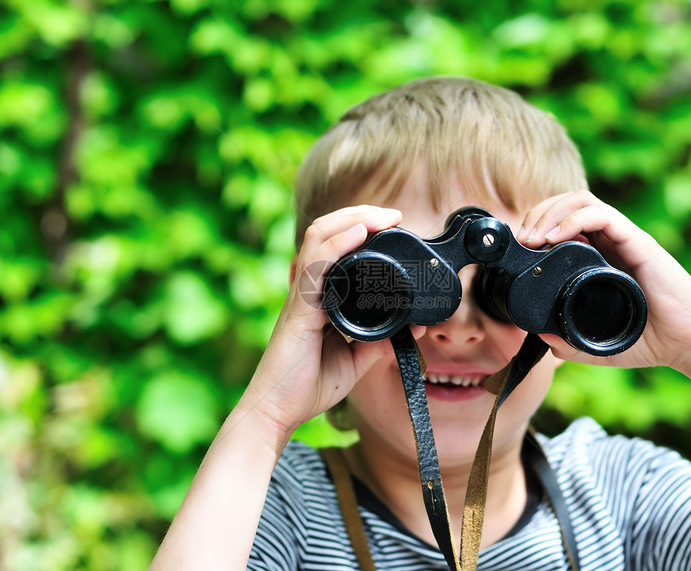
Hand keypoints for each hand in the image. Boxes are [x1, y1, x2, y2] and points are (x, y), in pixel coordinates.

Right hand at [243, 205, 421, 438]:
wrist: (278, 412)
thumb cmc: (307, 386)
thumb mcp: (354, 359)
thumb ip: (378, 341)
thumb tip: (412, 326)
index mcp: (319, 296)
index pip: (335, 246)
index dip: (361, 228)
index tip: (393, 226)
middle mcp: (308, 288)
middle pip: (327, 231)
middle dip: (362, 215)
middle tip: (395, 215)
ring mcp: (301, 296)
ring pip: (320, 237)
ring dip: (354, 219)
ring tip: (383, 216)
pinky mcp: (299, 309)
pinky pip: (317, 266)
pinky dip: (339, 245)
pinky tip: (359, 233)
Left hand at [514, 190, 690, 372]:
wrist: (690, 345)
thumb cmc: (649, 341)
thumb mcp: (596, 344)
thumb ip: (569, 342)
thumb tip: (540, 338)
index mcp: (599, 257)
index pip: (562, 222)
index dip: (536, 227)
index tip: (519, 250)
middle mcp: (610, 241)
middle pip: (566, 204)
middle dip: (536, 215)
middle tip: (522, 241)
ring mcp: (624, 239)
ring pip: (580, 200)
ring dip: (550, 212)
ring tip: (533, 238)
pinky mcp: (638, 242)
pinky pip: (602, 214)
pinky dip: (572, 219)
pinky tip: (554, 238)